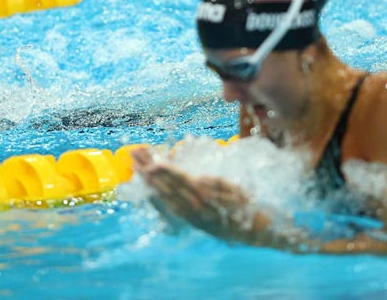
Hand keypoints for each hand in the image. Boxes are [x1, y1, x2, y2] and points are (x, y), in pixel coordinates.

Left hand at [131, 146, 254, 241]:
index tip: (149, 158)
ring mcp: (191, 215)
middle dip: (148, 169)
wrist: (252, 230)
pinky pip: (170, 208)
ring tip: (136, 168)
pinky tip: (149, 190)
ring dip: (149, 181)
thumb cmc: (246, 204)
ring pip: (164, 196)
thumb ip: (214, 184)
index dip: (162, 168)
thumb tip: (196, 179)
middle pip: (166, 185)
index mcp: (204, 196)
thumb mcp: (234, 189)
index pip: (177, 178)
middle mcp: (194, 206)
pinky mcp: (191, 222)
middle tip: (134, 155)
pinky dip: (158, 197)